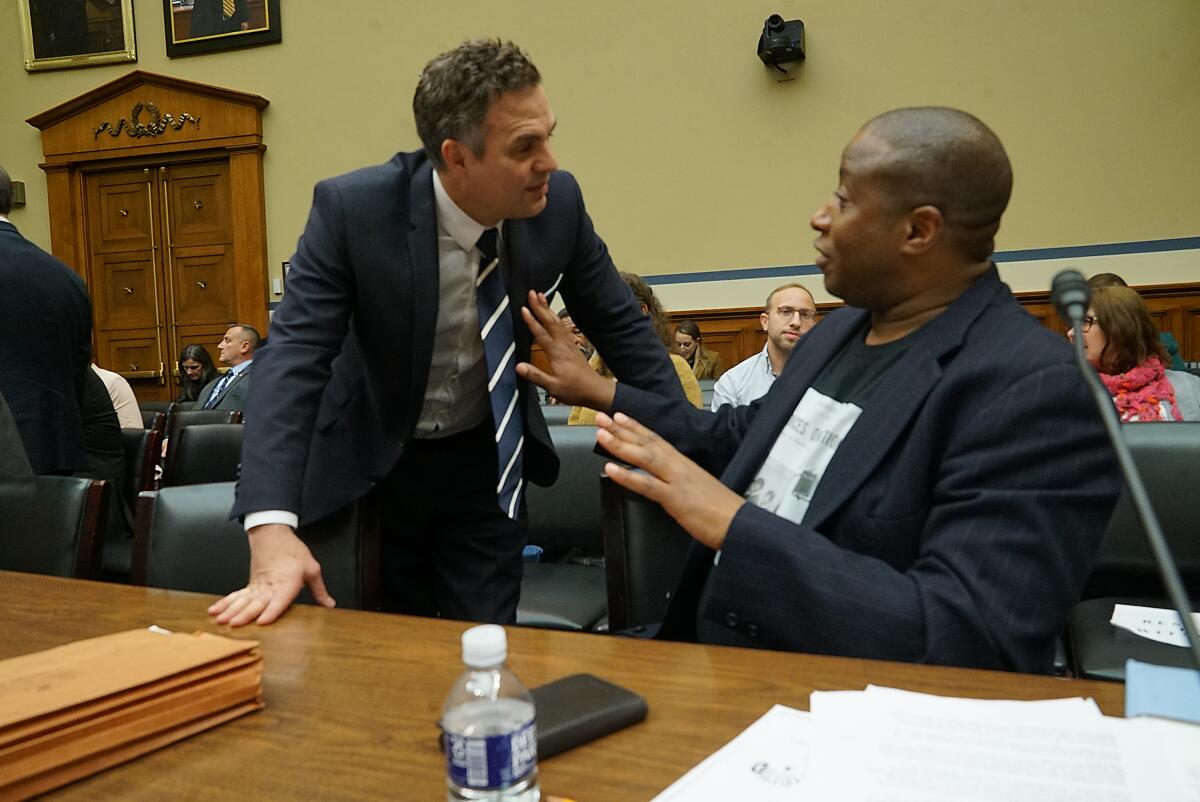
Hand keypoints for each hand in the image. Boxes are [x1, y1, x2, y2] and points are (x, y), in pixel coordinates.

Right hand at [206, 524, 334, 625]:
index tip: (263, 620)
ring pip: (242, 600)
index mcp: (287, 582)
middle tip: (234, 624)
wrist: (274, 535)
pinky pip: (236, 595)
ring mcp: (257, 585)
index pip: (280, 599)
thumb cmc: (293, 552)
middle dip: (244, 614)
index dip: (272, 610)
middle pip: (256, 602)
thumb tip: (330, 605)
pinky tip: (214, 610)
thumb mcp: (312, 569)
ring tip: (220, 620)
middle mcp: (270, 586)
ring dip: (231, 611)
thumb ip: (319, 589)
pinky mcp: (250, 584)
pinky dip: (224, 603)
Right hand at [516, 291, 614, 409]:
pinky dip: (555, 317)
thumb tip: (519, 366)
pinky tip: (552, 314)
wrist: (595, 390)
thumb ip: (536, 376)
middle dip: (540, 307)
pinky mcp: (572, 346)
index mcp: (557, 353)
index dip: (532, 321)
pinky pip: (562, 327)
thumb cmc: (575, 390)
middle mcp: (563, 345)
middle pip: (550, 322)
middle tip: (532, 292)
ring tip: (541, 297)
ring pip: (557, 322)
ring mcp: (569, 344)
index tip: (523, 308)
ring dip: (548, 309)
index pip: (541, 333)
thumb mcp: (553, 387)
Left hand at [596, 412, 742, 549]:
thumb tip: (664, 480)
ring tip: (601, 434)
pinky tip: (610, 469)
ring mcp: (677, 481)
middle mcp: (679, 467)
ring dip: (621, 445)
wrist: (740, 523)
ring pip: (645, 458)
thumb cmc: (720, 510)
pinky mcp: (676, 499)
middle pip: (647, 442)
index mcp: (684, 464)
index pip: (657, 440)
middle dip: (622, 429)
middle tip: (601, 417)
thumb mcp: (696, 488)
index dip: (637, 427)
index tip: (620, 416)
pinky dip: (627, 476)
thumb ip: (678, 480)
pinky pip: (648, 485)